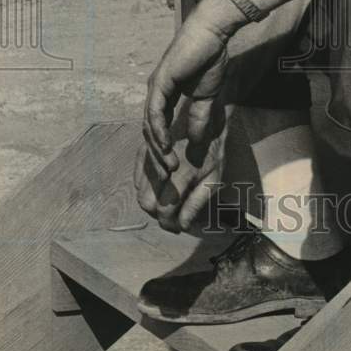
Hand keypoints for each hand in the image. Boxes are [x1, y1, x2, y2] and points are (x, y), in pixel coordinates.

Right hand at [135, 94, 229, 231]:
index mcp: (182, 172)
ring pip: (139, 190)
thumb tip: (182, 225)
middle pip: (146, 202)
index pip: (164, 209)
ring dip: (152, 201)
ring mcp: (151, 155)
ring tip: (169, 203)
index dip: (169, 223)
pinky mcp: (145, 149)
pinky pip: (136, 175)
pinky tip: (159, 188)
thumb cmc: (214, 152)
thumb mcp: (214, 179)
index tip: (177, 228)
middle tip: (173, 217)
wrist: (205, 121)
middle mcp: (163, 164)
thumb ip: (196, 203)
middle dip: (157, 215)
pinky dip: (145, 187)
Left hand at [142, 9, 230, 176]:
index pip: (158, 127)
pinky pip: (154, 113)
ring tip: (169, 168)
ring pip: (150, 126)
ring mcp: (155, 87)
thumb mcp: (207, 97)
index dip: (162, 149)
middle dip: (156, 156)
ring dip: (158, 148)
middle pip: (150, 131)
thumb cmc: (211, 58)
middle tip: (166, 177)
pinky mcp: (160, 82)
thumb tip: (196, 141)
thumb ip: (199, 118)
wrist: (212, 33)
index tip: (170, 170)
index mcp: (166, 95)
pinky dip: (158, 131)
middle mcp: (156, 92)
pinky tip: (165, 146)